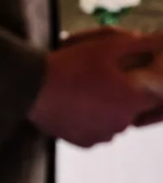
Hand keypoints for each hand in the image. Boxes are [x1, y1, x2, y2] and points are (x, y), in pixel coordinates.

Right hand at [29, 31, 162, 146]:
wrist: (31, 87)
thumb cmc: (70, 66)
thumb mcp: (106, 47)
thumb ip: (139, 44)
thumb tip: (159, 39)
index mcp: (131, 101)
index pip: (153, 98)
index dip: (141, 87)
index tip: (126, 79)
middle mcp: (120, 123)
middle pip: (132, 111)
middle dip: (122, 98)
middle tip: (100, 83)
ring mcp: (101, 135)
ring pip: (113, 123)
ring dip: (106, 112)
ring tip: (86, 94)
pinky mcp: (83, 142)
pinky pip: (95, 133)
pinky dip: (89, 123)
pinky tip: (76, 108)